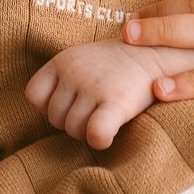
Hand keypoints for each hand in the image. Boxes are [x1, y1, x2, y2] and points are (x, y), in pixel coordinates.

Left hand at [26, 41, 193, 148]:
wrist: (159, 53)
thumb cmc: (118, 64)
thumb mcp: (83, 60)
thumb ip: (63, 79)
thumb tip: (46, 114)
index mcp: (63, 60)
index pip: (34, 96)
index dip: (49, 107)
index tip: (71, 106)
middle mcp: (74, 71)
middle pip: (54, 118)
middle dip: (72, 122)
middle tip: (94, 112)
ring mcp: (94, 86)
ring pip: (72, 130)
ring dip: (87, 132)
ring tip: (105, 117)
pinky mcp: (116, 102)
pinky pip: (94, 134)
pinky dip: (99, 140)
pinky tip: (110, 133)